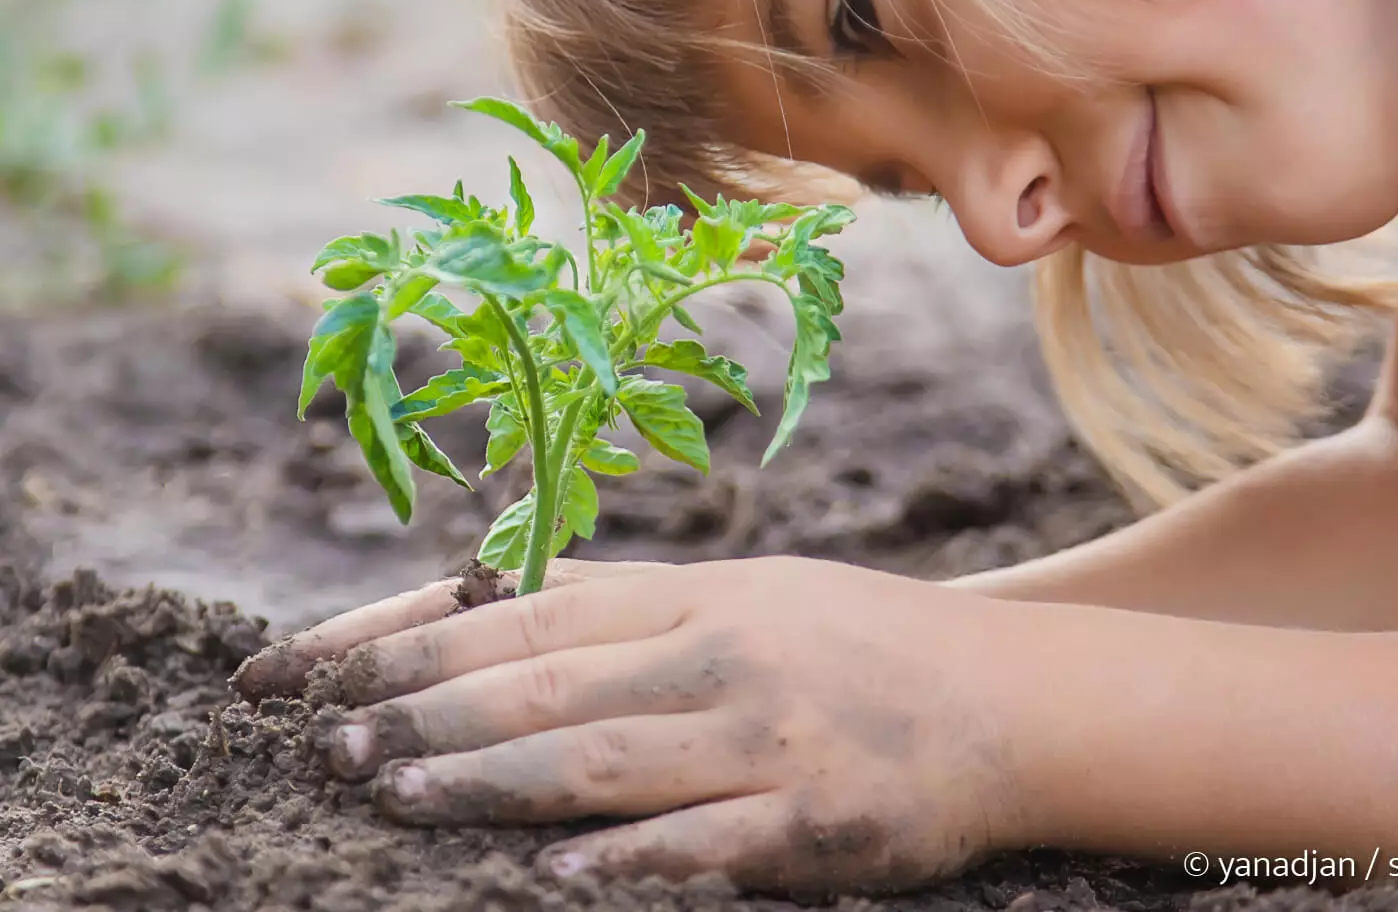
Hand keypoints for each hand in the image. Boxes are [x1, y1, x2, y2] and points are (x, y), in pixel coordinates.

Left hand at [232, 556, 1033, 892]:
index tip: (305, 667)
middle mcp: (718, 652)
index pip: (519, 608)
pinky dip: (623, 860)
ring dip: (489, 780)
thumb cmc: (861, 645)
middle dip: (420, 711)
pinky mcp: (812, 819)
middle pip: (541, 680)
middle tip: (322, 747)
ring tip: (392, 799)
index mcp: (693, 595)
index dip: (402, 637)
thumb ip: (628, 611)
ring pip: (601, 758)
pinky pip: (701, 843)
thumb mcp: (747, 596)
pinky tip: (552, 881)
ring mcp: (766, 734)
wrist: (1013, 696)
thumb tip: (482, 614)